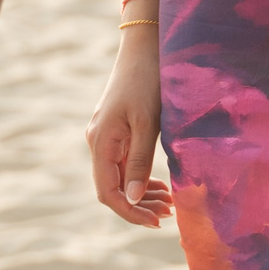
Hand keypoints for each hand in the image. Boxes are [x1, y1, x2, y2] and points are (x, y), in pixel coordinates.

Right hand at [86, 31, 172, 226]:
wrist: (145, 48)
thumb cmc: (148, 82)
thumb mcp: (147, 123)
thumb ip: (139, 162)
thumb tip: (132, 199)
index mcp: (101, 142)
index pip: (108, 192)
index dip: (130, 212)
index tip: (157, 221)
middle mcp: (98, 142)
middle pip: (112, 188)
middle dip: (139, 206)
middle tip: (169, 215)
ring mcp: (106, 137)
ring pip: (119, 177)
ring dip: (142, 194)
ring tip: (170, 203)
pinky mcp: (116, 131)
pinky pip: (124, 164)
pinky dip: (141, 178)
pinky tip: (162, 185)